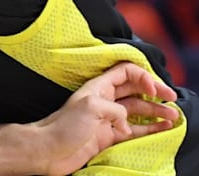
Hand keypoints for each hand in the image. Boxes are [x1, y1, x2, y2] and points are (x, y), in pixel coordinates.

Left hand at [37, 62, 179, 175]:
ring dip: (156, 111)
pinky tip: (162, 128)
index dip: (142, 76)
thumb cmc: (64, 126)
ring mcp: (107, 118)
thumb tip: (126, 123)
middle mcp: (104, 100)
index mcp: (99, 87)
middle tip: (172, 98)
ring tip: (173, 116)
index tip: (153, 89)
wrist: (49, 150)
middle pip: (135, 90)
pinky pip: (134, 130)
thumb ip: (115, 109)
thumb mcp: (90, 107)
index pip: (125, 72)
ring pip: (138, 110)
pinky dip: (150, 128)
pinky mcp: (108, 136)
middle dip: (155, 92)